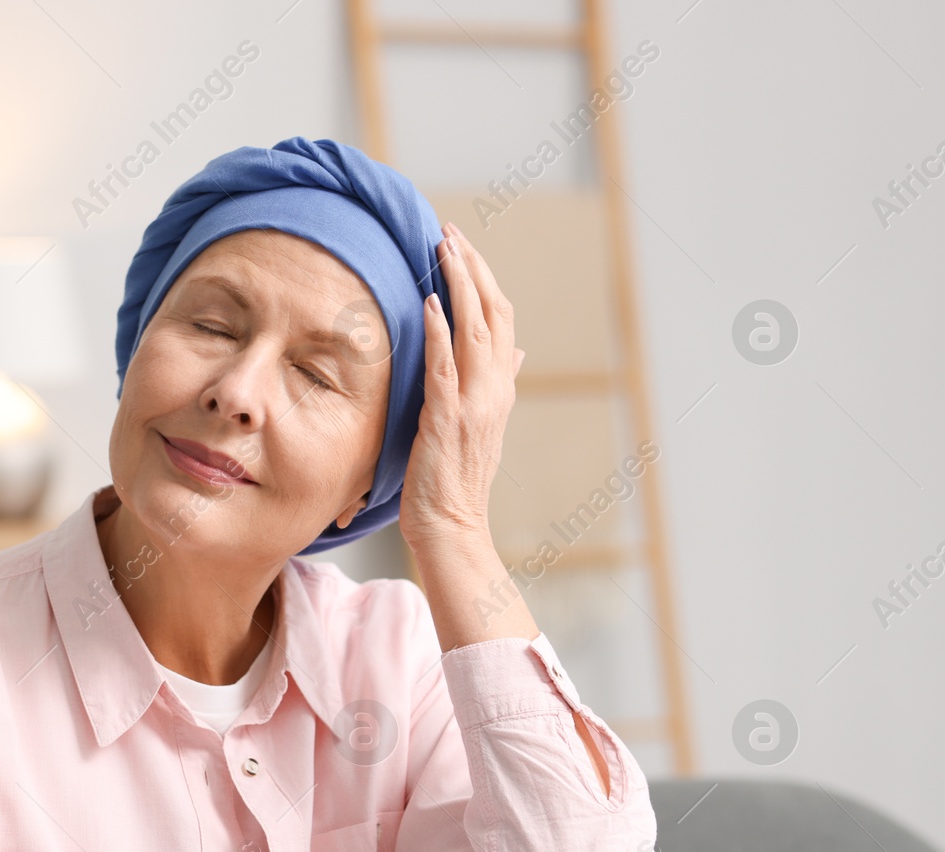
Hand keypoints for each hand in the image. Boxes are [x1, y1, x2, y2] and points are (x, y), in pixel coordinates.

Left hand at [400, 222, 524, 552]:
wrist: (451, 527)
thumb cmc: (455, 481)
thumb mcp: (481, 426)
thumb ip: (497, 385)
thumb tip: (514, 353)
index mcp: (501, 390)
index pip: (502, 321)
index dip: (484, 281)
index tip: (463, 248)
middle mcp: (494, 390)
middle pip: (493, 313)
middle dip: (472, 268)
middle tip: (450, 232)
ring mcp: (474, 403)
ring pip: (475, 329)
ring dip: (459, 285)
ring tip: (443, 248)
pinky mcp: (448, 417)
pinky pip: (446, 365)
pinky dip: (440, 331)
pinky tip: (431, 302)